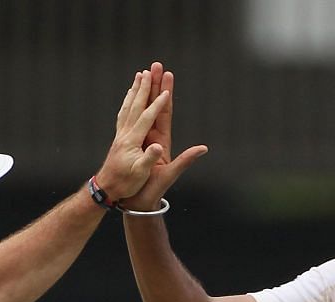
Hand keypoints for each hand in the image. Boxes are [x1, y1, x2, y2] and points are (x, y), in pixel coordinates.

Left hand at [92, 66, 173, 203]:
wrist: (106, 190)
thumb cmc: (125, 184)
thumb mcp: (140, 174)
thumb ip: (150, 158)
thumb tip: (159, 146)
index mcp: (133, 141)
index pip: (147, 118)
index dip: (157, 104)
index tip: (166, 91)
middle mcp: (125, 134)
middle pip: (136, 106)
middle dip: (145, 88)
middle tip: (150, 70)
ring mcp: (121, 135)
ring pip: (129, 106)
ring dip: (135, 90)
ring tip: (139, 75)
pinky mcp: (118, 138)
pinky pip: (123, 114)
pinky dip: (128, 102)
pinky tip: (129, 97)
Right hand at [126, 62, 207, 210]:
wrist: (140, 204)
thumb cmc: (153, 191)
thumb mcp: (172, 174)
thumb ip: (186, 160)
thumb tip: (203, 148)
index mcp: (162, 142)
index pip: (165, 112)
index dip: (166, 94)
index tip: (167, 75)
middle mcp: (155, 138)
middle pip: (156, 106)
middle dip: (156, 86)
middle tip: (155, 65)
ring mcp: (145, 141)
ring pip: (144, 111)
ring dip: (144, 93)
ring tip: (142, 74)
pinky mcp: (136, 147)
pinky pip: (134, 123)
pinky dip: (133, 109)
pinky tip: (131, 99)